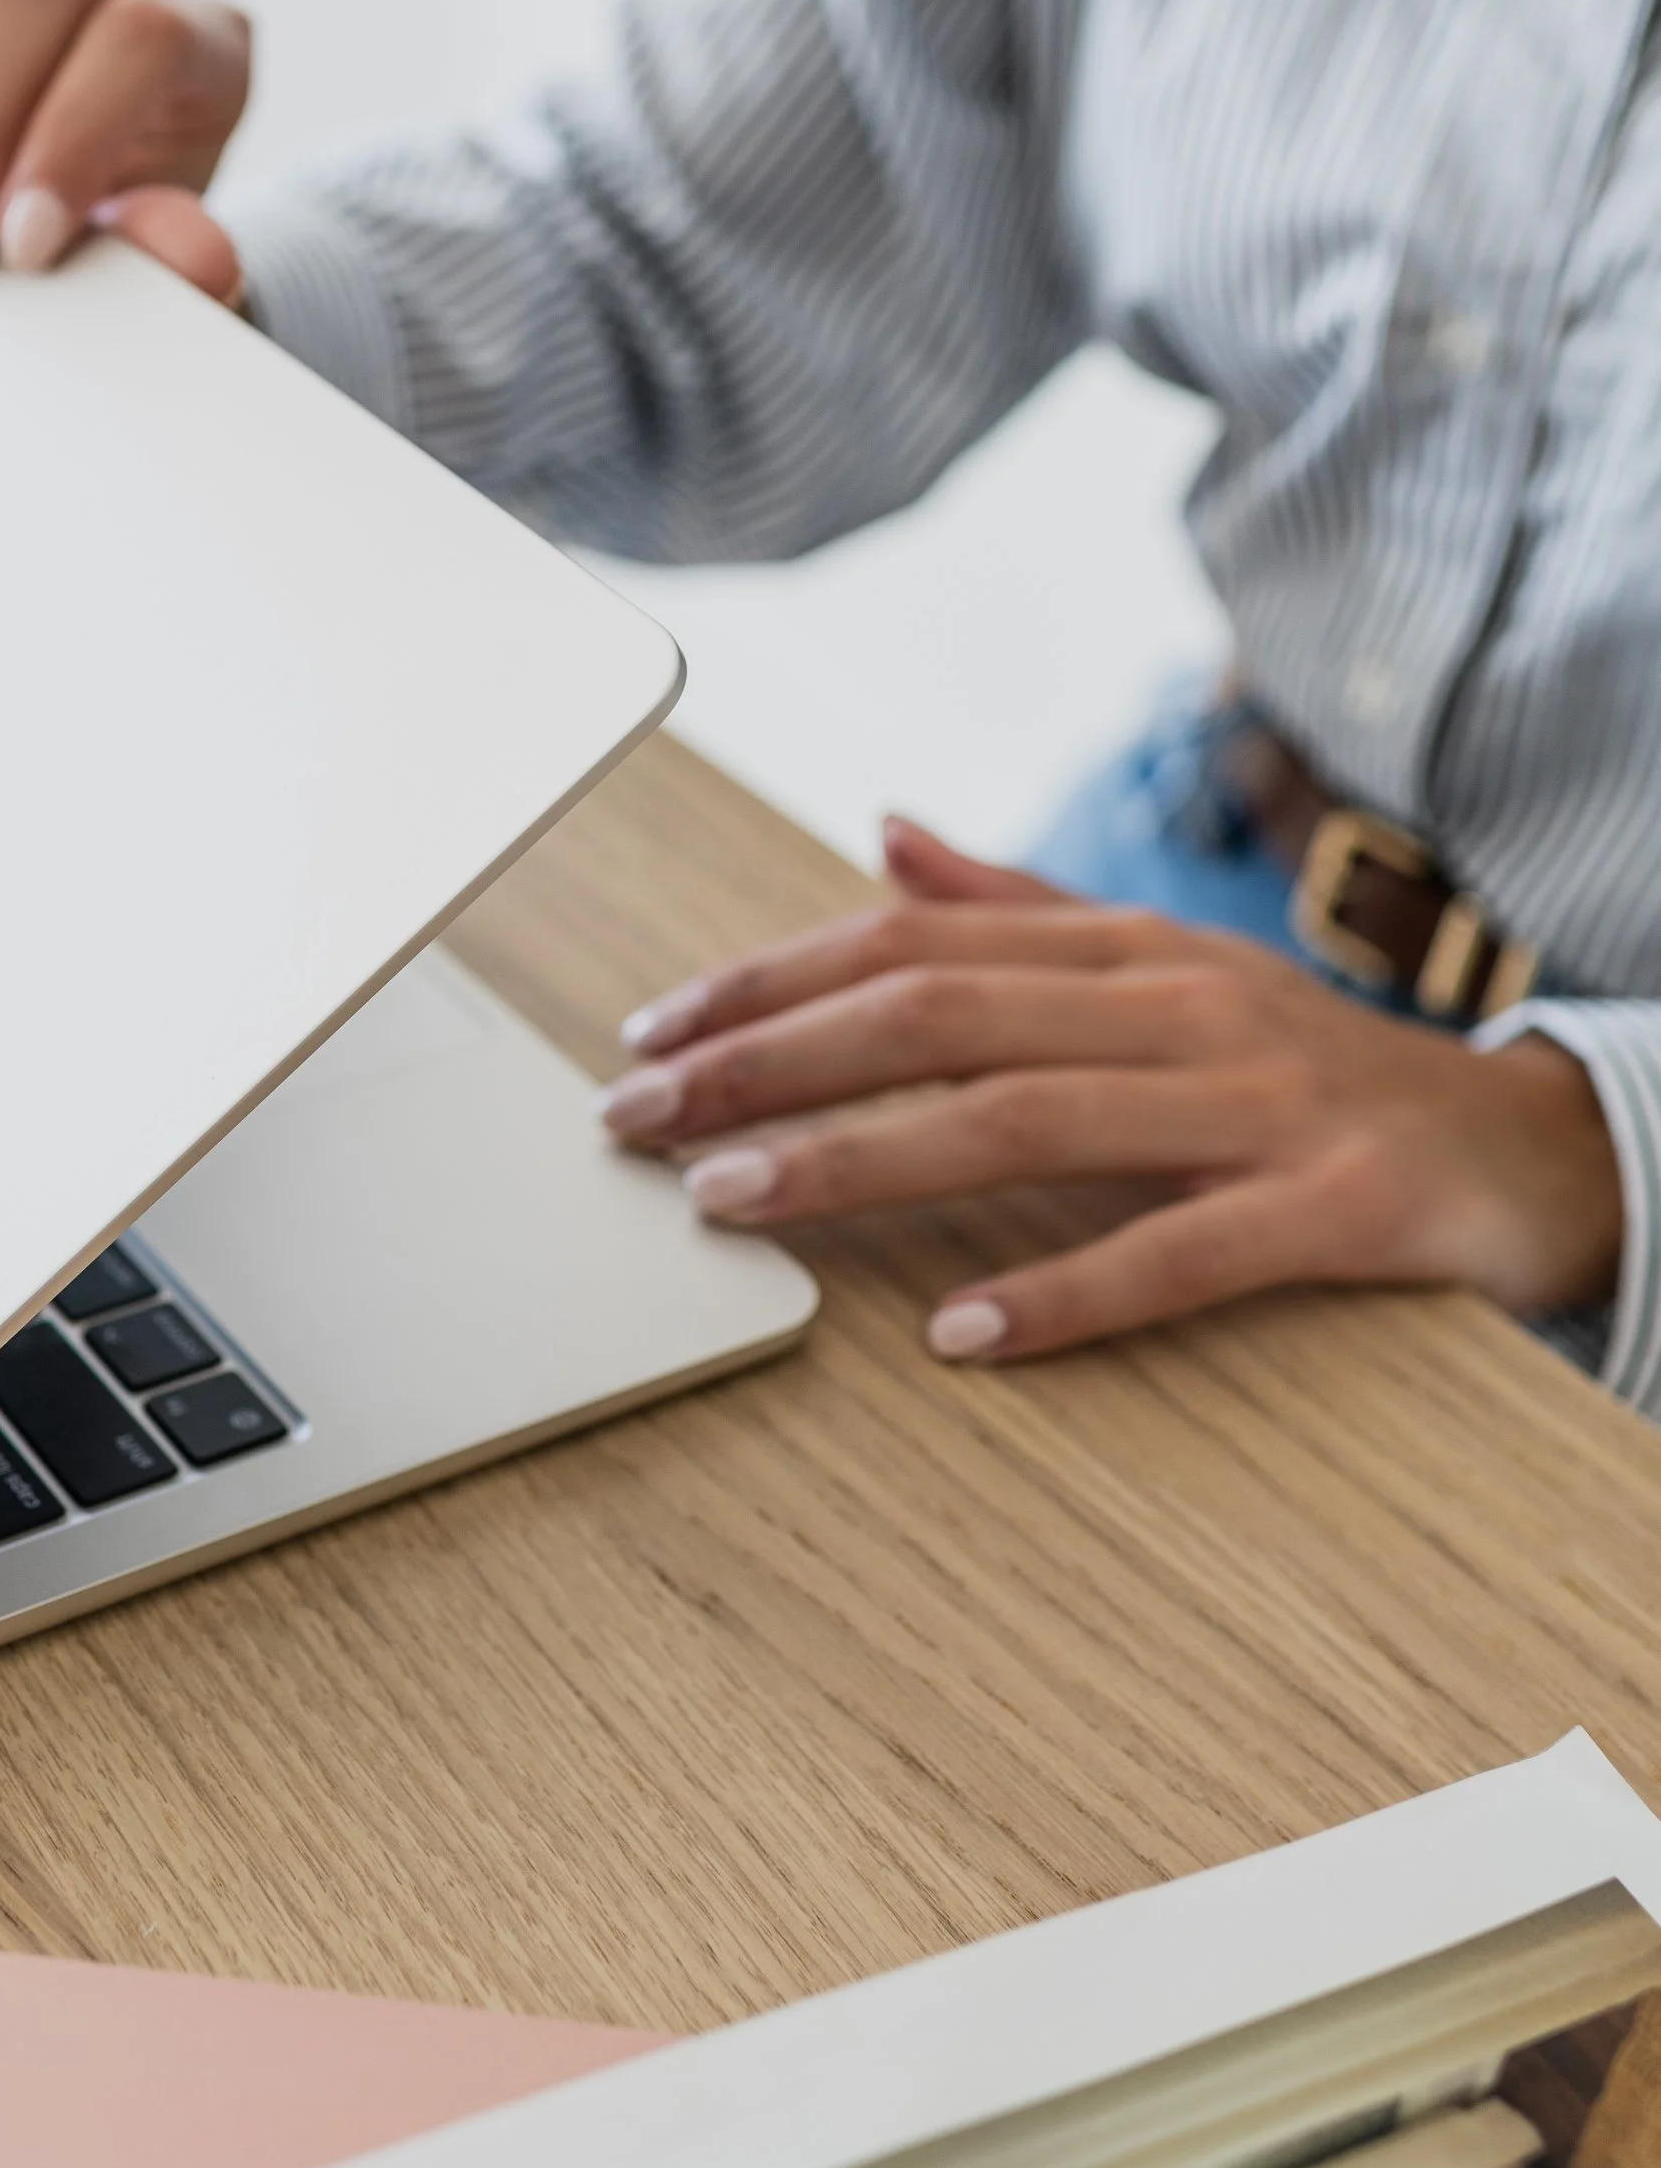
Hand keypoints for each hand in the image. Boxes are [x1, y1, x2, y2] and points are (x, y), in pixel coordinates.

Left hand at [601, 813, 1621, 1364]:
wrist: (1529, 1146)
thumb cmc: (1310, 1065)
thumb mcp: (1166, 966)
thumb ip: (1018, 910)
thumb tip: (883, 832)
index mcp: (1122, 950)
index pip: (909, 947)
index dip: (769, 984)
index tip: (651, 1036)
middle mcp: (1178, 1003)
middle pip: (938, 1017)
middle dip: (770, 1062)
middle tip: (638, 1119)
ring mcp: (1258, 1102)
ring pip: (1028, 1117)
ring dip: (863, 1160)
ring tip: (734, 1202)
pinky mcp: (1335, 1207)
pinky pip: (1182, 1252)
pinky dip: (1065, 1292)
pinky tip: (959, 1334)